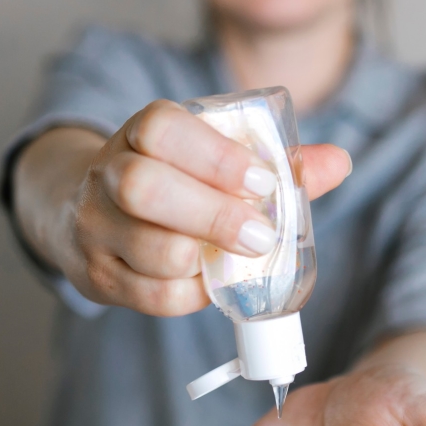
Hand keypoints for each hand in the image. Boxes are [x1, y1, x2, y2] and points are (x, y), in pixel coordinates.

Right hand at [52, 100, 350, 316]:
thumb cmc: (171, 182)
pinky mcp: (98, 277)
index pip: (162, 129)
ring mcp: (96, 228)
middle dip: (214, 215)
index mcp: (139, 133)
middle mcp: (106, 175)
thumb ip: (272, 162)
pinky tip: (208, 282)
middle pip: (144, 188)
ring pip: (151, 249)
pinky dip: (190, 295)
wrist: (87, 212)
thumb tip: (338, 162)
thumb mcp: (208, 159)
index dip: (216, 157)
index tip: (262, 182)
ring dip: (206, 260)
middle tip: (260, 235)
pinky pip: (150, 297)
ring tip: (238, 258)